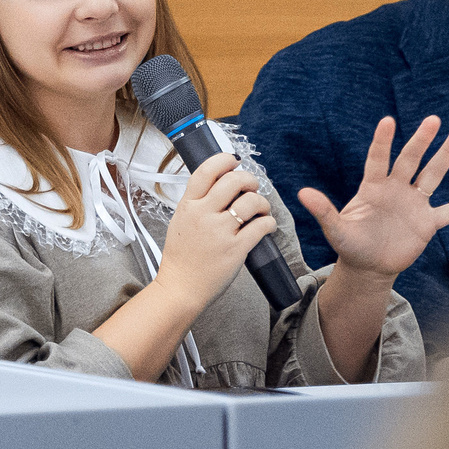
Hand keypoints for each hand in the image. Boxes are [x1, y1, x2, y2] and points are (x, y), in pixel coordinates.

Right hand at [155, 152, 277, 307]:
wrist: (180, 288)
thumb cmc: (181, 258)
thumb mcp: (180, 221)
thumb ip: (197, 203)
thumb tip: (219, 184)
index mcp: (188, 206)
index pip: (206, 170)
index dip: (224, 160)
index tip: (234, 162)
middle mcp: (203, 215)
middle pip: (233, 180)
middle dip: (249, 180)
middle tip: (252, 188)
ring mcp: (219, 232)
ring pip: (251, 201)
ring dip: (262, 202)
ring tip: (261, 209)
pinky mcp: (235, 249)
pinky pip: (261, 226)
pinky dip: (269, 222)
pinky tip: (267, 225)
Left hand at [299, 116, 448, 284]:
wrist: (369, 266)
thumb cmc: (351, 245)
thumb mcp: (336, 230)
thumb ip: (323, 211)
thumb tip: (302, 194)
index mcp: (373, 187)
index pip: (379, 159)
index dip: (382, 142)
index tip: (389, 121)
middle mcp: (397, 189)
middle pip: (411, 160)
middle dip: (422, 140)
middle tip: (434, 120)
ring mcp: (415, 204)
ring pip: (433, 175)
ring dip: (446, 155)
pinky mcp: (428, 223)